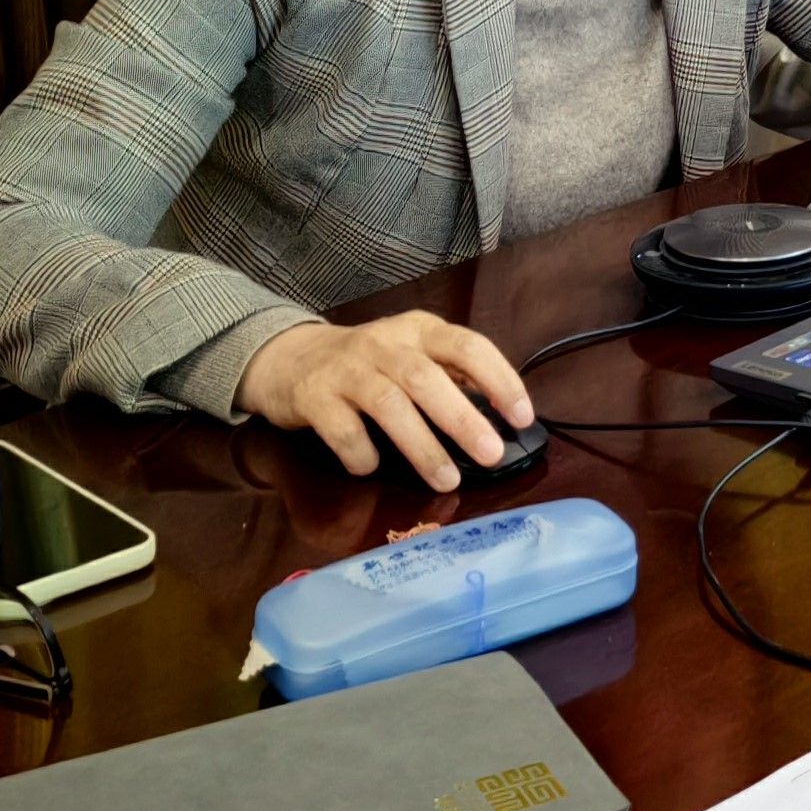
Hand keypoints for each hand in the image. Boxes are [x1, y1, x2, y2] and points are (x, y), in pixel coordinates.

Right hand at [236, 310, 530, 491]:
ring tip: (447, 480)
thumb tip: (499, 411)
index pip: (468, 346)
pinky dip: (361, 454)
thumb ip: (450, 374)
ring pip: (389, 405)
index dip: (499, 379)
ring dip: (422, 447)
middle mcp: (385, 344)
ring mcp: (346, 370)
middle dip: (463, 419)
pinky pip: (342, 430)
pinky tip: (371, 469)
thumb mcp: (411, 352)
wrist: (288, 358)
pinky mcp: (313, 397)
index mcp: (419, 330)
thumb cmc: (366, 363)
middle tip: (492, 454)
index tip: (522, 416)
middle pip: (428, 378)